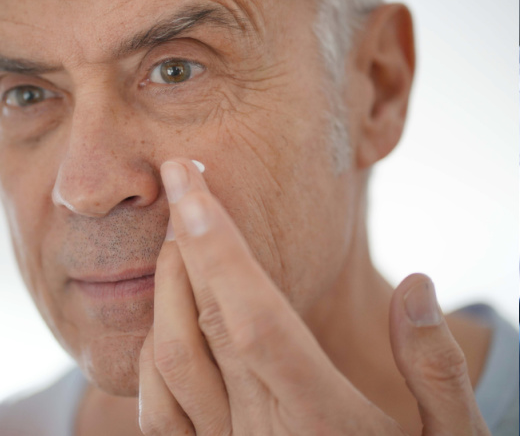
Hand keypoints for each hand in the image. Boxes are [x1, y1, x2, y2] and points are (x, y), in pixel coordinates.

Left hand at [137, 158, 489, 435]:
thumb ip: (437, 369)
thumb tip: (414, 286)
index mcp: (319, 417)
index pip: (251, 310)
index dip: (216, 240)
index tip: (189, 178)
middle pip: (200, 323)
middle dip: (185, 245)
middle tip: (185, 187)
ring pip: (165, 364)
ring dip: (164, 294)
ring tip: (179, 244)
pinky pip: (158, 414)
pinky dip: (153, 356)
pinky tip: (168, 326)